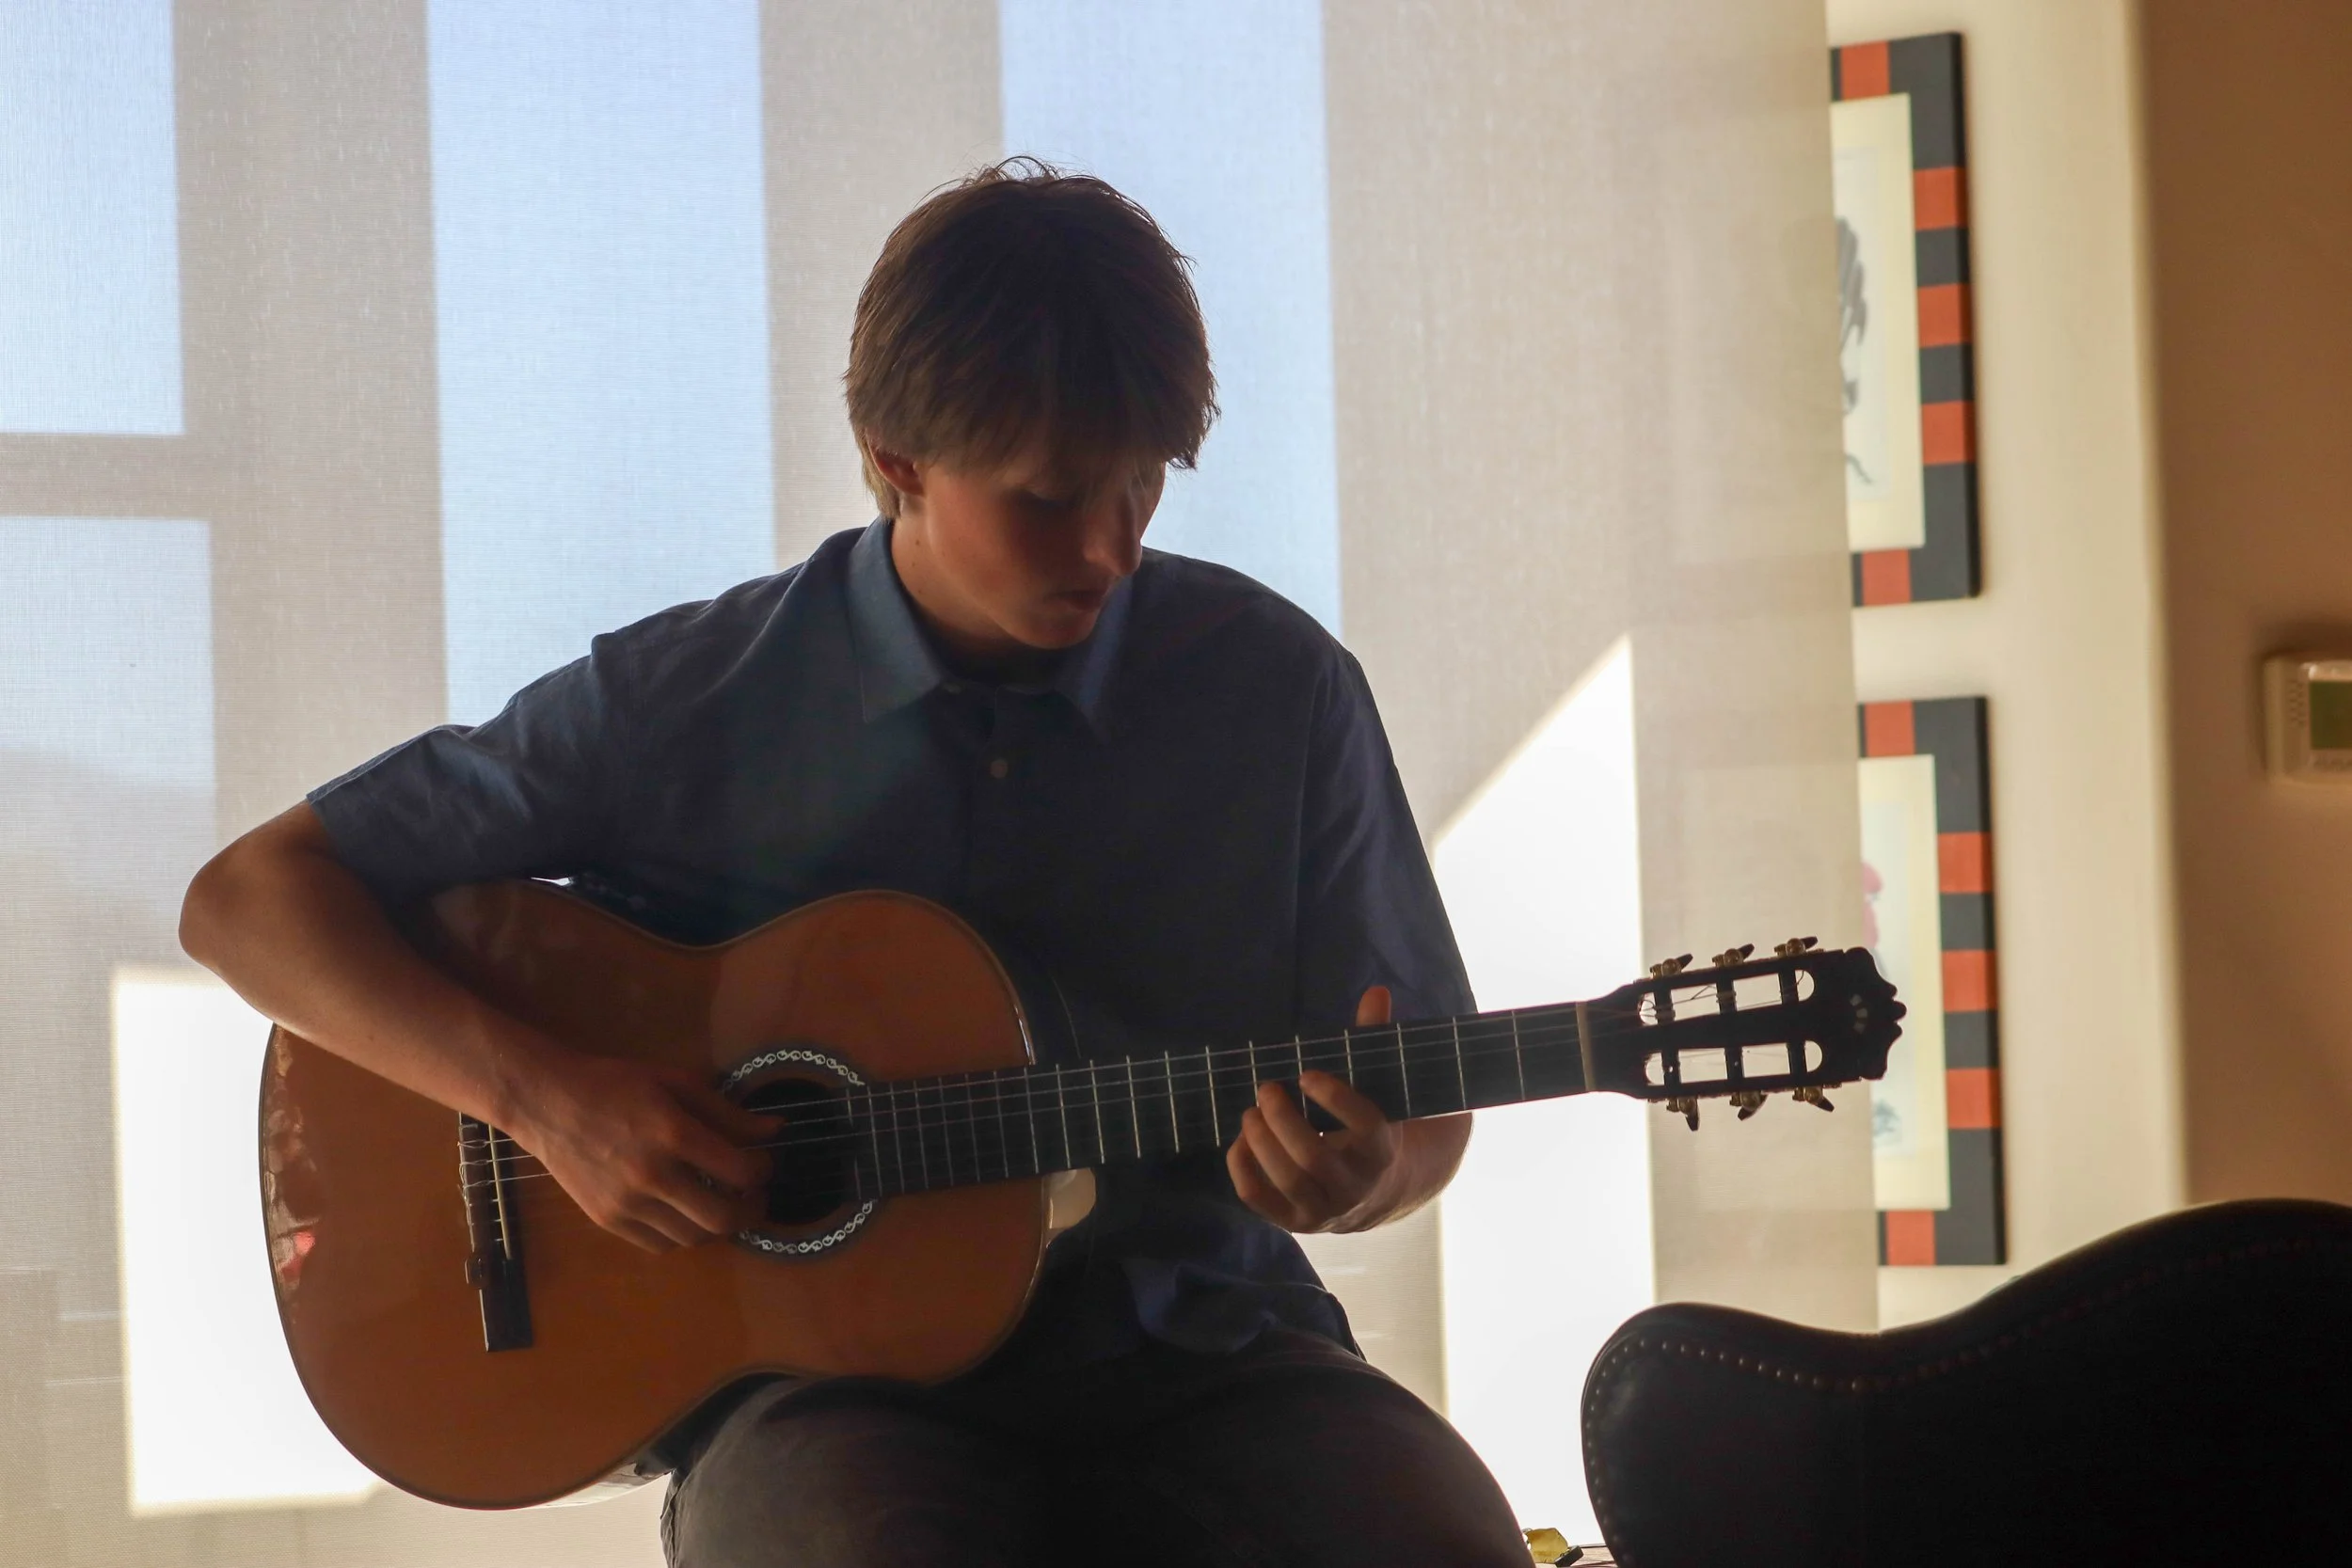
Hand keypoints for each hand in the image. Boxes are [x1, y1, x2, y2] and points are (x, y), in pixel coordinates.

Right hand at [506, 1048, 778, 1252]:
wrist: (549, 1104)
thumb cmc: (617, 1085)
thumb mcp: (676, 1083)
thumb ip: (727, 1112)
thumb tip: (776, 1131)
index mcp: (673, 1133)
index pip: (740, 1171)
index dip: (763, 1171)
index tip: (763, 1164)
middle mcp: (652, 1175)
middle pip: (722, 1218)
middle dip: (751, 1211)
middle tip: (755, 1197)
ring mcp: (627, 1204)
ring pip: (693, 1238)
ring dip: (718, 1226)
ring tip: (722, 1204)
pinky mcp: (607, 1220)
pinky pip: (659, 1245)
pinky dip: (682, 1235)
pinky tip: (686, 1213)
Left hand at [1227, 985, 1401, 1232]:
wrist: (1371, 1191)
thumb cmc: (1365, 1126)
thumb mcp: (1375, 1088)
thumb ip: (1372, 1041)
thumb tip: (1376, 992)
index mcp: (1381, 1148)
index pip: (1365, 1125)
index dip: (1335, 1097)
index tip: (1307, 1073)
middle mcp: (1356, 1185)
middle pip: (1314, 1155)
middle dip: (1283, 1119)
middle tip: (1266, 1088)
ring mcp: (1324, 1209)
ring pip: (1287, 1178)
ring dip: (1261, 1140)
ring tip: (1251, 1112)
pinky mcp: (1294, 1222)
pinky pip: (1259, 1199)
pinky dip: (1242, 1168)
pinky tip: (1239, 1141)